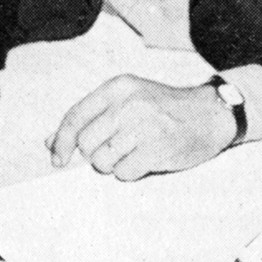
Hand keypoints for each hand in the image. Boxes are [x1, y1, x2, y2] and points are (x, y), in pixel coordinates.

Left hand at [46, 76, 236, 180]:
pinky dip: (130, 172)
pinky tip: (145, 160)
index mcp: (118, 87)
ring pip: (102, 161)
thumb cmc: (165, 109)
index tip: (58, 159)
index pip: (75, 117)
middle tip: (116, 150)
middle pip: (86, 143)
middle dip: (95, 154)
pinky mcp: (157, 149)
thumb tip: (51, 142)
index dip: (61, 142)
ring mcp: (144, 127)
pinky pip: (124, 173)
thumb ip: (91, 117)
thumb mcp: (128, 100)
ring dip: (113, 165)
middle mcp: (129, 104)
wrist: (210, 115)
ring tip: (133, 153)